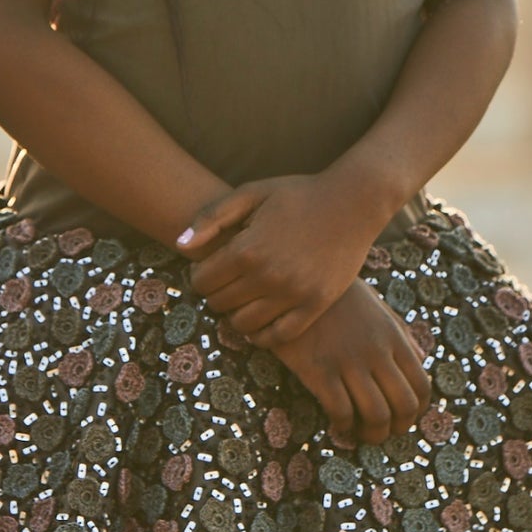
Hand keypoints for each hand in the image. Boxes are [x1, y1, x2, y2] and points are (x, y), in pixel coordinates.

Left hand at [175, 174, 378, 346]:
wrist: (352, 202)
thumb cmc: (297, 194)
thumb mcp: (252, 193)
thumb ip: (212, 217)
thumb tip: (180, 245)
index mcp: (247, 248)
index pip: (202, 281)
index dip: (199, 276)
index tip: (209, 269)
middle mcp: (268, 276)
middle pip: (219, 304)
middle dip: (216, 294)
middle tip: (226, 283)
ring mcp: (293, 294)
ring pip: (244, 325)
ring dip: (235, 316)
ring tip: (242, 300)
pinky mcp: (315, 305)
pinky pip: (278, 337)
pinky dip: (262, 335)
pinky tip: (260, 322)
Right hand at [267, 280, 430, 445]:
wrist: (294, 278)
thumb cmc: (337, 295)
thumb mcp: (376, 306)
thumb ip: (401, 333)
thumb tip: (424, 358)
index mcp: (393, 336)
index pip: (422, 386)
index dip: (417, 412)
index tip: (402, 419)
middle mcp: (376, 351)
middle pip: (404, 406)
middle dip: (397, 428)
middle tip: (382, 432)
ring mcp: (348, 360)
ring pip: (376, 415)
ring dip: (372, 434)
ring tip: (360, 434)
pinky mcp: (319, 368)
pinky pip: (341, 411)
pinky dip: (343, 425)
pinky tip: (336, 421)